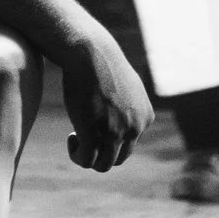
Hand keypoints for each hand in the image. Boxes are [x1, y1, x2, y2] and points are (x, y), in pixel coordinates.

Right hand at [61, 33, 151, 171]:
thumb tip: (120, 118)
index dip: (111, 139)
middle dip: (101, 151)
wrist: (90, 53)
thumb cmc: (103, 64)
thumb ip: (129, 105)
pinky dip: (77, 155)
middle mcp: (135, 128)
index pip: (130, 144)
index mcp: (146, 118)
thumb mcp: (127, 86)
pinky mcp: (94, 134)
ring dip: (88, 156)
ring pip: (103, 164)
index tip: (96, 124)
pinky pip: (86, 160)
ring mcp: (115, 133)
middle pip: (119, 158)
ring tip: (77, 138)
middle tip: (85, 134)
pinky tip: (72, 138)